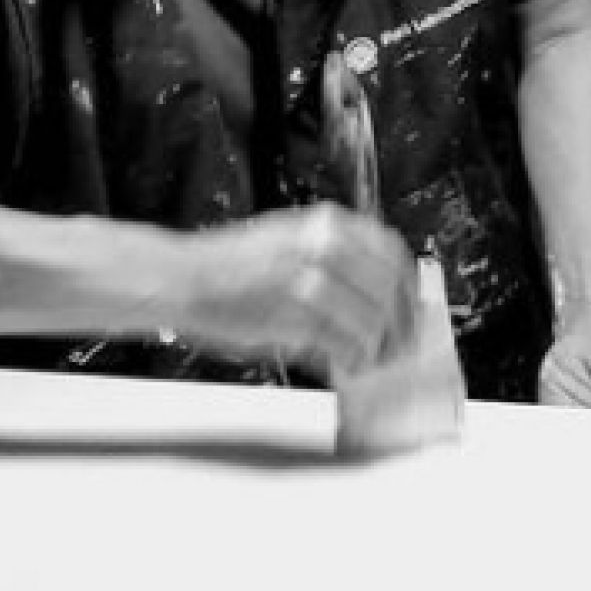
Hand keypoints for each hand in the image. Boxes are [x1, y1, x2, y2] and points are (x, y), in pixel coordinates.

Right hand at [168, 204, 417, 382]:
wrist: (182, 279)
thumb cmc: (228, 267)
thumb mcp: (287, 242)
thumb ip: (330, 262)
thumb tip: (370, 298)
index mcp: (326, 224)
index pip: (393, 252)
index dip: (406, 287)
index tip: (409, 309)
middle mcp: (326, 244)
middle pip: (391, 289)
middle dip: (401, 325)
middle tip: (399, 348)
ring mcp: (312, 276)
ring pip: (373, 320)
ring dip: (377, 348)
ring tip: (368, 363)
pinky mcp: (298, 312)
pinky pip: (345, 342)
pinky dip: (352, 360)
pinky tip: (343, 367)